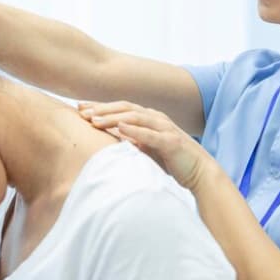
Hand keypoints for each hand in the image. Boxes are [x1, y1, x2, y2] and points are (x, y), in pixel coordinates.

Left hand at [78, 101, 214, 191]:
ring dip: (113, 117)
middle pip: (125, 108)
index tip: (80, 108)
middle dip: (102, 108)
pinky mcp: (171, 142)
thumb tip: (112, 138)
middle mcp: (157, 119)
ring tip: (95, 120)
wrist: (200, 172)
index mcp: (150, 118)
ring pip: (135, 117)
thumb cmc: (172, 161)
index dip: (101, 107)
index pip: (121, 108)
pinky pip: (150, 134)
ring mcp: (165, 128)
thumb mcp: (148, 149)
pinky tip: (120, 128)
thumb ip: (133, 140)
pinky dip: (135, 130)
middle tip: (81, 110)